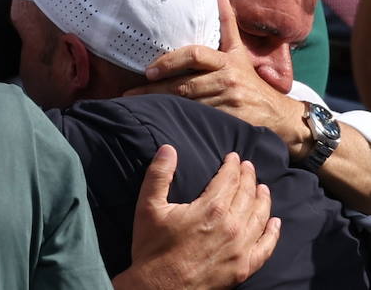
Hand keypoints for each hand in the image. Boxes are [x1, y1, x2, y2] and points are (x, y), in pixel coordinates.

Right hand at [118, 145, 277, 289]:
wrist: (161, 288)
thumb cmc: (152, 247)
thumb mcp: (148, 206)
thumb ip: (159, 175)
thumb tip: (168, 149)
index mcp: (211, 209)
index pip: (229, 180)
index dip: (232, 166)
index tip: (233, 156)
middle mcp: (232, 226)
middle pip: (247, 195)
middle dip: (248, 178)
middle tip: (248, 166)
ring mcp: (241, 248)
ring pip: (260, 217)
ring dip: (263, 199)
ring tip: (263, 188)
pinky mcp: (245, 267)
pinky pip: (266, 246)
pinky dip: (273, 232)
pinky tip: (275, 223)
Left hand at [126, 0, 308, 156]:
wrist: (282, 116)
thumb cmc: (252, 81)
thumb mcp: (239, 51)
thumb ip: (226, 23)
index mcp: (227, 60)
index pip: (194, 55)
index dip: (169, 61)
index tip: (148, 70)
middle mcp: (229, 79)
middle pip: (185, 84)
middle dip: (155, 90)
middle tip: (131, 93)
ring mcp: (231, 102)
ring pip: (189, 104)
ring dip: (164, 107)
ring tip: (141, 108)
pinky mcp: (233, 122)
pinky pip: (201, 121)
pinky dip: (182, 122)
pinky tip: (164, 124)